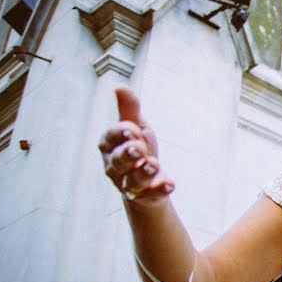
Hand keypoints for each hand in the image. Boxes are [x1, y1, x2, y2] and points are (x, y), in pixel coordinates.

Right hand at [98, 87, 174, 204]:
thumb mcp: (135, 126)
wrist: (148, 177)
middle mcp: (115, 166)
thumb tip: (120, 87)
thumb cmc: (137, 146)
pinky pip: (151, 195)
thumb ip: (129, 109)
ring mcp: (129, 182)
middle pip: (118, 161)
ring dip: (144, 172)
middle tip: (139, 149)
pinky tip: (170, 184)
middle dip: (128, 155)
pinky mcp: (146, 195)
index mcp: (110, 145)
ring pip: (133, 179)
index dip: (121, 134)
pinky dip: (160, 190)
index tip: (133, 130)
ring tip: (154, 164)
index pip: (112, 138)